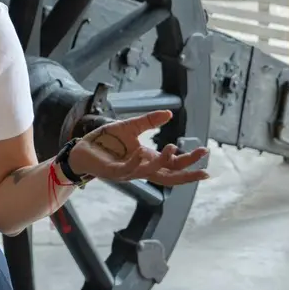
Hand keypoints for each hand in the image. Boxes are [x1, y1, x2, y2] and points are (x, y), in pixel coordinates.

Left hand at [69, 110, 209, 185]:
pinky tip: (141, 152)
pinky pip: (127, 169)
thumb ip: (149, 121)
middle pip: (169, 176)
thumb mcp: (131, 126)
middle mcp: (141, 169)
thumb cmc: (107, 141)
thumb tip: (169, 113)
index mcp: (148, 160)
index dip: (189, 161)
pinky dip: (135, 162)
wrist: (82, 148)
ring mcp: (128, 172)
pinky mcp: (113, 172)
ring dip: (162, 163)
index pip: (174, 165)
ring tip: (174, 148)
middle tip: (204, 169)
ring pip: (150, 173)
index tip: (205, 152)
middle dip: (187, 173)